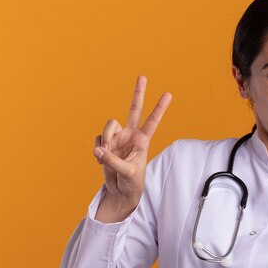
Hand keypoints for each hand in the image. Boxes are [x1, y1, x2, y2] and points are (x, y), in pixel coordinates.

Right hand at [93, 76, 171, 217]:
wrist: (121, 191)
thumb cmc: (132, 182)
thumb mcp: (128, 172)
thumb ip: (113, 160)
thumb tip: (99, 149)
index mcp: (143, 140)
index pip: (152, 121)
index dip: (159, 108)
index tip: (169, 94)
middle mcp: (131, 135)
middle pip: (134, 109)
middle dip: (138, 93)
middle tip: (143, 77)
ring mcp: (118, 138)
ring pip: (109, 126)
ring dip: (106, 139)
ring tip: (105, 155)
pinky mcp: (106, 144)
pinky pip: (98, 139)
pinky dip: (98, 149)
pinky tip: (100, 160)